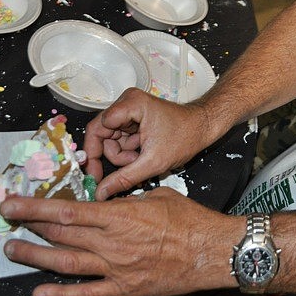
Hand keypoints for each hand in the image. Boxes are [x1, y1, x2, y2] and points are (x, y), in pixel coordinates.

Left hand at [1, 188, 240, 295]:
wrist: (211, 250)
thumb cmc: (190, 220)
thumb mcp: (157, 196)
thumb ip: (129, 200)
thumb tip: (112, 201)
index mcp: (120, 215)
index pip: (67, 210)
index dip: (36, 207)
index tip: (14, 203)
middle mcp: (112, 241)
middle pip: (60, 234)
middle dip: (29, 226)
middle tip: (8, 221)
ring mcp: (115, 267)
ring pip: (65, 262)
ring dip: (35, 256)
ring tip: (13, 251)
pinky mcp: (123, 288)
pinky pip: (86, 294)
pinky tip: (40, 293)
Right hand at [83, 87, 213, 199]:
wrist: (203, 128)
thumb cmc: (185, 136)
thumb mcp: (153, 162)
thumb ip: (124, 178)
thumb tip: (101, 192)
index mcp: (130, 105)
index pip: (97, 128)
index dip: (92, 153)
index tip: (94, 174)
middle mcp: (126, 103)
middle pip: (101, 134)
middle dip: (113, 156)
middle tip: (115, 176)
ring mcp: (129, 110)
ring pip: (111, 140)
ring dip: (123, 156)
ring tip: (142, 159)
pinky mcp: (133, 118)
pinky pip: (120, 139)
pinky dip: (129, 152)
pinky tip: (143, 154)